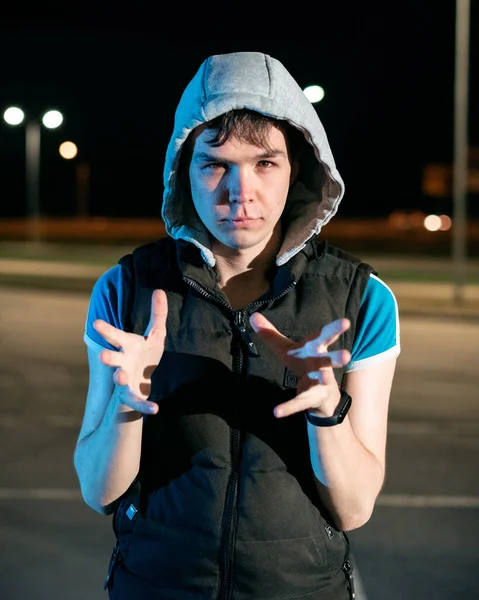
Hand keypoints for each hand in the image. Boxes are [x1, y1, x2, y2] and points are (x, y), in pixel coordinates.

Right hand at [93, 289, 167, 414]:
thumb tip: (159, 290)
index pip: (116, 336)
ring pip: (120, 381)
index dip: (106, 330)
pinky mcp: (133, 396)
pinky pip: (138, 403)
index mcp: (127, 346)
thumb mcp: (156, 335)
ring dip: (120, 378)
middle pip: (113, 359)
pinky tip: (155, 409)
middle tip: (103, 355)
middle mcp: (122, 363)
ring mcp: (126, 380)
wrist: (142, 381)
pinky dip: (145, 406)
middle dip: (108, 357)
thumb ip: (158, 314)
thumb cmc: (145, 355)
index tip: (96, 323)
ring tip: (120, 376)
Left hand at [249, 313, 350, 418]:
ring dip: (325, 379)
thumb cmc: (304, 363)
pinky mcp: (310, 398)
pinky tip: (276, 412)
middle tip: (346, 355)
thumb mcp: (286, 348)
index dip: (335, 328)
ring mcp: (319, 383)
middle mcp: (321, 364)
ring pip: (323, 380)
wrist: (320, 395)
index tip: (346, 322)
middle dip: (337, 357)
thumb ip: (270, 334)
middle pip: (329, 359)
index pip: (325, 336)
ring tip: (327, 378)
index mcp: (316, 348)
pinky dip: (288, 407)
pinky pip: (299, 402)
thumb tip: (253, 316)